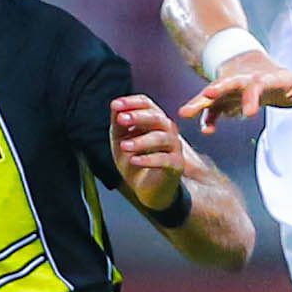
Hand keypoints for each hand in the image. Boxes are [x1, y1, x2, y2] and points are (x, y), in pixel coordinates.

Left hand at [108, 94, 191, 211]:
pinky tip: (134, 160)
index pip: (147, 104)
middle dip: (138, 117)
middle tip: (121, 120)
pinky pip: (165, 159)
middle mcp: (167, 130)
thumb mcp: (121, 140)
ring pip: (162, 138)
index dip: (132, 103)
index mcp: (154, 120)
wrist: (147, 188)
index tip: (115, 105)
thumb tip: (115, 107)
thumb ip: (119, 124)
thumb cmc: (136, 161)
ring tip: (124, 146)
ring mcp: (174, 147)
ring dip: (141, 141)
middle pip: (157, 117)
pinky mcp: (176, 165)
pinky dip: (148, 159)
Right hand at [177, 45, 291, 133]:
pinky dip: (208, 119)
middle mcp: (242, 82)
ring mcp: (230, 90)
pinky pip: (212, 110)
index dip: (252, 97)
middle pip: (229, 84)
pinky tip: (206, 131)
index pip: (257, 86)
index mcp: (262, 79)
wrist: (258, 68)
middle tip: (207, 95)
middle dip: (218, 90)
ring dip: (200, 103)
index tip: (249, 113)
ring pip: (213, 95)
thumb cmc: (282, 80)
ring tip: (184, 113)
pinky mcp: (223, 101)